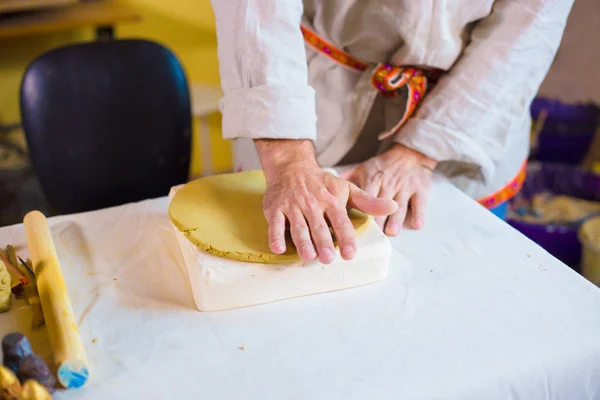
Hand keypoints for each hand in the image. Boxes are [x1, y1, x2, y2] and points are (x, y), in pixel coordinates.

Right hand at [255, 139, 396, 263]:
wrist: (291, 166)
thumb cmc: (322, 183)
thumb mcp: (347, 188)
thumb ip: (368, 202)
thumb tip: (393, 207)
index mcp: (331, 201)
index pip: (340, 220)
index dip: (345, 237)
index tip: (350, 253)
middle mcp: (312, 204)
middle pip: (318, 226)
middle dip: (323, 242)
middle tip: (328, 258)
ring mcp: (293, 206)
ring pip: (298, 226)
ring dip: (302, 241)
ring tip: (308, 256)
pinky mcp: (275, 209)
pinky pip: (275, 224)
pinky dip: (275, 236)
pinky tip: (278, 248)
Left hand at [342, 144, 435, 235]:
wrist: (410, 154)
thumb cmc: (383, 166)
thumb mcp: (364, 168)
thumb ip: (347, 179)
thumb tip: (327, 189)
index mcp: (373, 178)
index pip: (364, 196)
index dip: (360, 210)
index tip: (353, 226)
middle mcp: (389, 183)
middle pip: (382, 203)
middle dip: (377, 219)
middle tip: (372, 234)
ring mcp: (406, 186)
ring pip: (401, 205)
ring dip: (396, 219)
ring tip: (391, 232)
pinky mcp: (421, 189)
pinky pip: (420, 203)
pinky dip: (419, 214)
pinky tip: (416, 226)